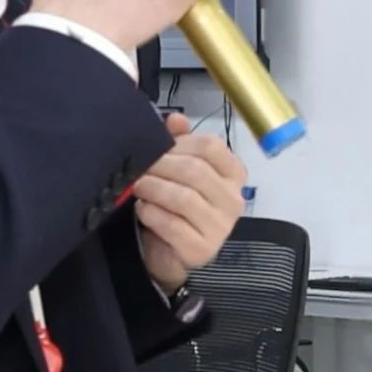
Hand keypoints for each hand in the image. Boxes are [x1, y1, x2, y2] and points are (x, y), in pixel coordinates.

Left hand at [133, 112, 250, 290]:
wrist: (169, 252)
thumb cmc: (174, 206)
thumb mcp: (177, 170)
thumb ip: (179, 142)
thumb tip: (176, 119)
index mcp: (233, 174)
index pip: (211, 146)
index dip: (179, 144)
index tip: (159, 149)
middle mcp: (233, 199)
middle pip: (195, 170)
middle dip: (159, 166)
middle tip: (138, 168)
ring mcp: (221, 226)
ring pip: (184, 197)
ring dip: (153, 189)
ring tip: (138, 188)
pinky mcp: (203, 249)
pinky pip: (173, 225)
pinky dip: (152, 214)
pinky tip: (143, 210)